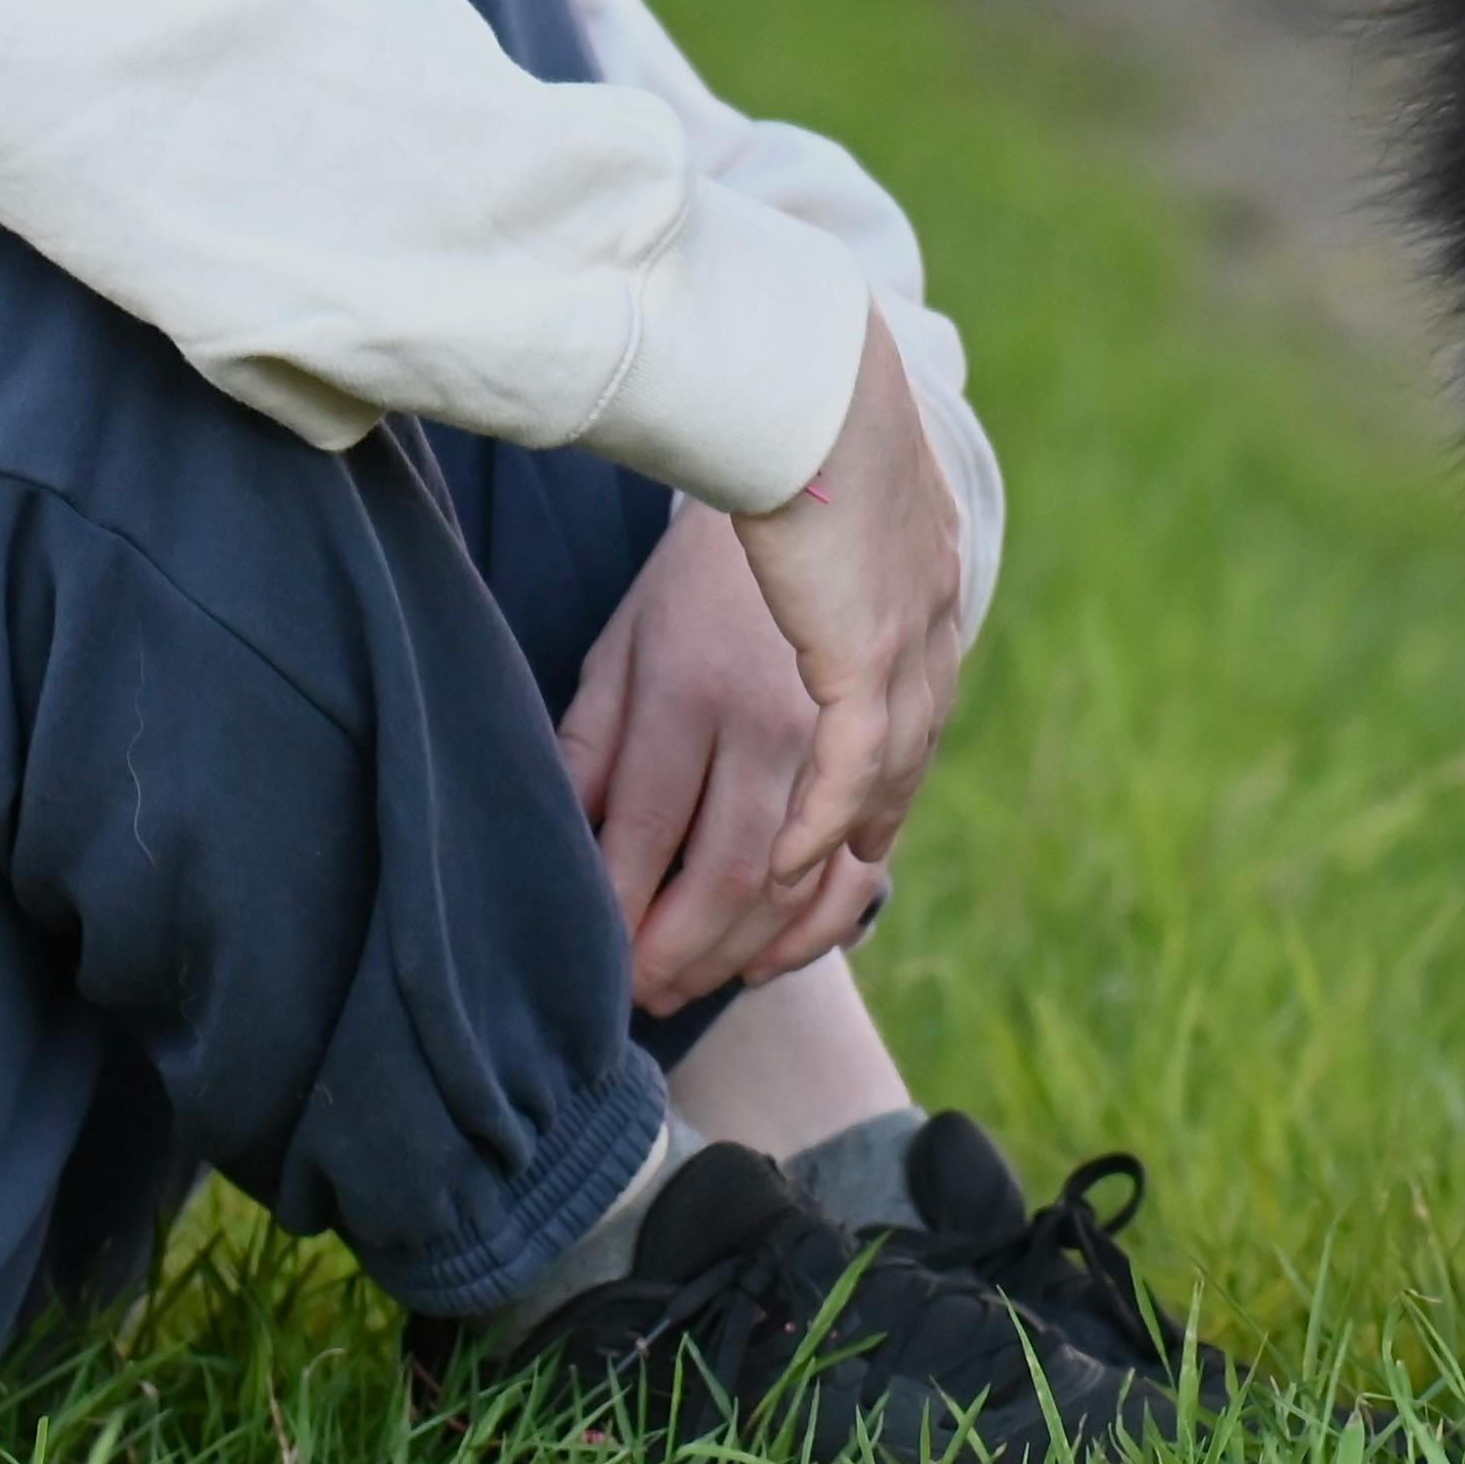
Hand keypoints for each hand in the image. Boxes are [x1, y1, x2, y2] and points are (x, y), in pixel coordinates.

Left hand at [560, 500, 884, 1011]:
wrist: (824, 466)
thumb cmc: (702, 571)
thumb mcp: (627, 641)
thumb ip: (594, 740)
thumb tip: (562, 838)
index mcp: (691, 686)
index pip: (648, 833)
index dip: (623, 915)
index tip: (599, 967)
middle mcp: (773, 713)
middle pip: (731, 870)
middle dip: (685, 950)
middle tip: (649, 997)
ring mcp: (848, 722)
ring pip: (806, 873)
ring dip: (754, 944)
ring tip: (708, 980)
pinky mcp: (903, 727)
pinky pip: (876, 843)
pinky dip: (833, 907)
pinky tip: (788, 943)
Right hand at [727, 313, 965, 886]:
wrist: (803, 378)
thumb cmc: (790, 403)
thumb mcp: (828, 470)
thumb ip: (830, 514)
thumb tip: (796, 510)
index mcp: (926, 561)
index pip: (923, 681)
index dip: (897, 744)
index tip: (871, 792)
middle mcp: (929, 606)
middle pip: (917, 734)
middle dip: (885, 804)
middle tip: (854, 861)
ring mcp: (905, 632)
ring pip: (889, 761)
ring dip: (849, 828)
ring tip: (808, 875)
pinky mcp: (863, 649)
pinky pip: (852, 761)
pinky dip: (824, 816)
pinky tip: (793, 860)